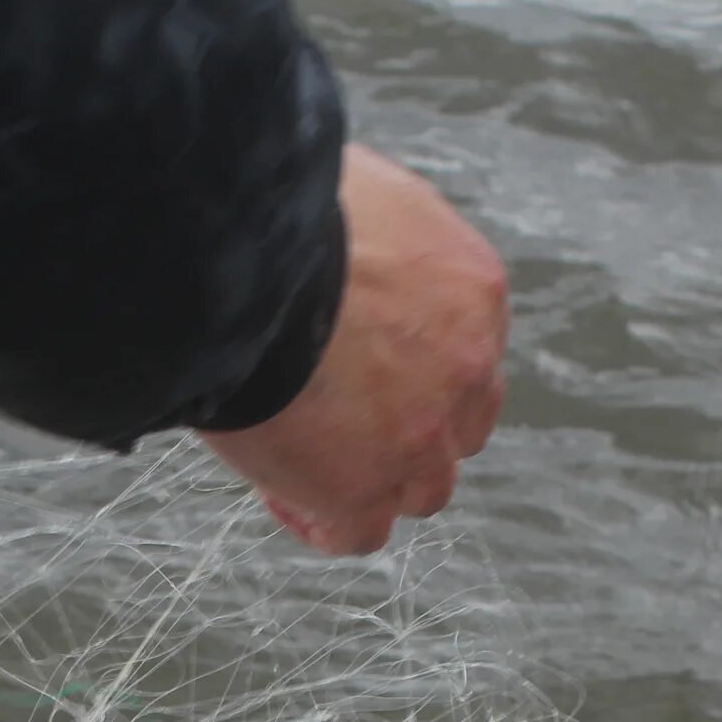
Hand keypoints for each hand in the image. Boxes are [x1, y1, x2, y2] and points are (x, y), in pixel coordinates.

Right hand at [200, 145, 508, 555]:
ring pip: (423, 487)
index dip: (413, 360)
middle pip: (461, 423)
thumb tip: (332, 219)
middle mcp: (467, 369)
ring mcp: (422, 437)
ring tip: (309, 460)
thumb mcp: (359, 189)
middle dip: (412, 425)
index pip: (463, 345)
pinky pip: (357, 532)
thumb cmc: (281, 211)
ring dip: (376, 478)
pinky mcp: (364, 489)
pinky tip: (282, 494)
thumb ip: (371, 226)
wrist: (249, 266)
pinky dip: (323, 521)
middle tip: (342, 414)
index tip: (357, 355)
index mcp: (472, 289)